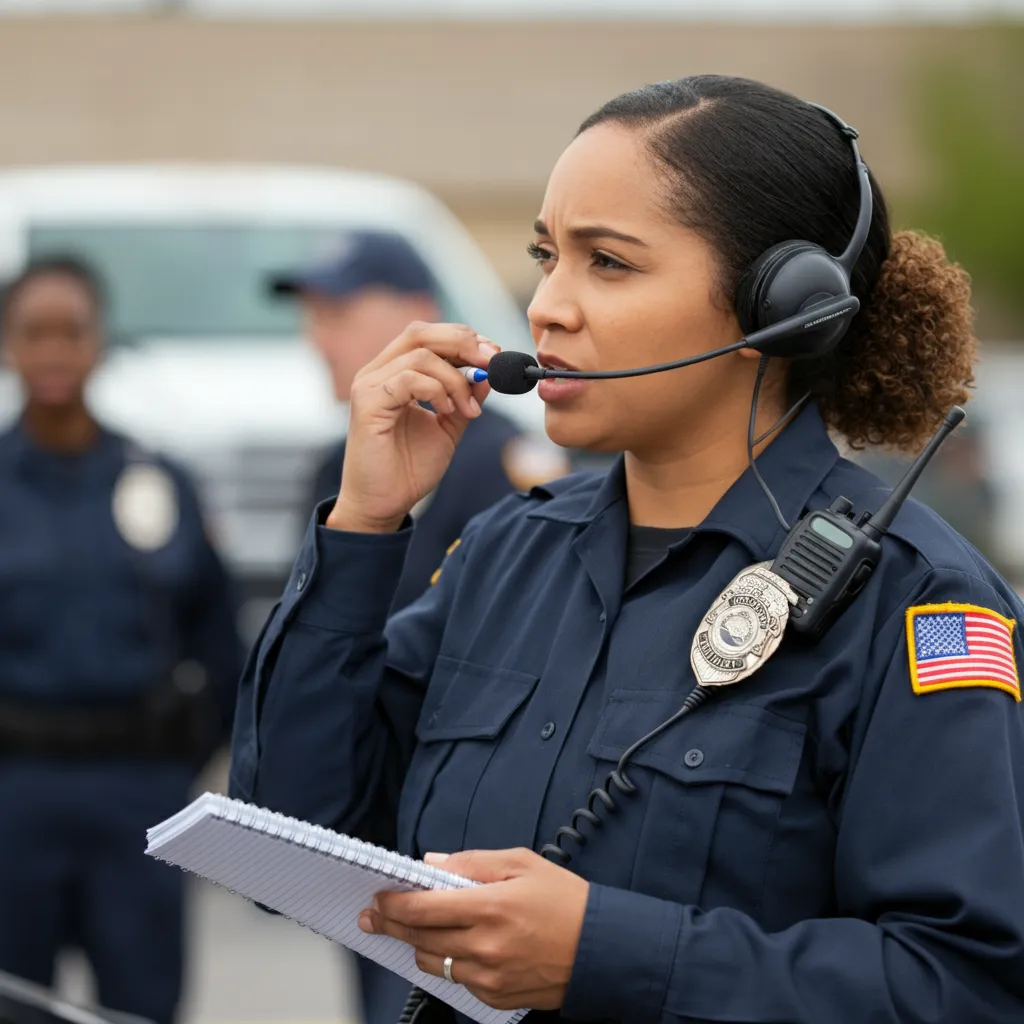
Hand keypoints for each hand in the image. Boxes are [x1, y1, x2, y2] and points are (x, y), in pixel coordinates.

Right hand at [326, 323, 498, 533]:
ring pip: (420, 355)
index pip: (427, 335)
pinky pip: (408, 379)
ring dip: (455, 378)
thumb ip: (464, 398)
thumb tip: (488, 374)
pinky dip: (437, 391)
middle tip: (491, 363)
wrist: (383, 504)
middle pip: (420, 333)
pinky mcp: (367, 403)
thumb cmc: (408, 468)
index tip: (494, 355)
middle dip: (463, 343)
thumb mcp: (448, 427)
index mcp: (393, 373)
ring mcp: (369, 385)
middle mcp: (377, 372)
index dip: (463, 338)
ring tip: (468, 409)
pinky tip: (448, 412)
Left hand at [358, 848, 588, 1011]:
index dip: (393, 904)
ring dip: (419, 945)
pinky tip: (457, 947)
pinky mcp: (496, 1000)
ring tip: (419, 929)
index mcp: (490, 907)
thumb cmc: (565, 901)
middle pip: (419, 938)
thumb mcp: (522, 863)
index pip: (423, 909)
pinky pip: (457, 982)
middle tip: (375, 915)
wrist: (601, 949)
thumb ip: (472, 862)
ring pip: (432, 964)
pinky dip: (451, 963)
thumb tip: (432, 863)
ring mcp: (489, 978)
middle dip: (391, 924)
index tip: (379, 897)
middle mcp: (485, 947)